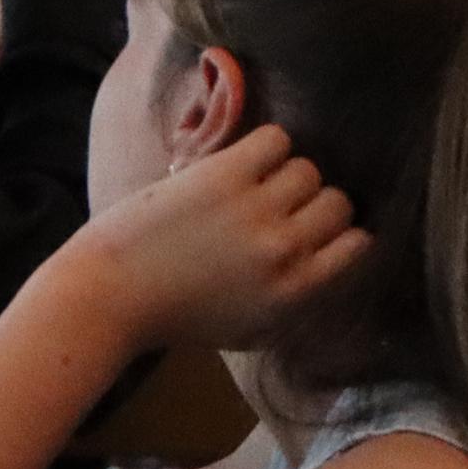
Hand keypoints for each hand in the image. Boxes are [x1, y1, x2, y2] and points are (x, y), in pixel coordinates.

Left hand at [61, 124, 367, 352]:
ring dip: (283, 174)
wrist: (110, 296)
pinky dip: (264, 146)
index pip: (357, 244)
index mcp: (294, 291)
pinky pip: (274, 139)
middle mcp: (284, 250)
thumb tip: (329, 263)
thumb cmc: (173, 316)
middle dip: (312, 203)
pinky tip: (241, 163)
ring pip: (307, 169)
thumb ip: (295, 299)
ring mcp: (256, 210)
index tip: (315, 230)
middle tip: (278, 205)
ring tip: (252, 185)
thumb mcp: (249, 329)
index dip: (339, 233)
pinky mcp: (224, 176)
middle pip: (336, 202)